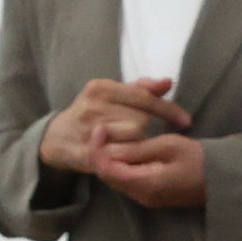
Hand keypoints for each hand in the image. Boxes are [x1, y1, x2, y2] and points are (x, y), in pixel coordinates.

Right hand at [37, 76, 175, 176]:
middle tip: (136, 135)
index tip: (186, 121)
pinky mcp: (84, 152)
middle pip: (140, 121)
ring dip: (136, 145)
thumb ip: (140, 89)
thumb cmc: (91, 113)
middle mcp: (93, 106)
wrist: (56, 137)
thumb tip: (168, 81)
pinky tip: (129, 159)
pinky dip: (126, 158)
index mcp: (100, 88)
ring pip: (132, 139)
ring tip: (127, 145)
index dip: (167, 110)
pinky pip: (117, 157)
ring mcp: (87, 130)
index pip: (143, 97)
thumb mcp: (111, 95)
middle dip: (144, 129)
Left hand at [86, 123, 210, 212]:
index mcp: (144, 185)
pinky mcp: (150, 194)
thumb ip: (137, 148)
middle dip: (100, 153)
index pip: (107, 170)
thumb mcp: (168, 146)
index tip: (100, 128)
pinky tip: (126, 147)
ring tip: (112, 135)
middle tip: (103, 129)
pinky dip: (120, 163)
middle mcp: (141, 196)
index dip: (98, 148)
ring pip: (115, 178)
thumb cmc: (199, 160)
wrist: (222, 180)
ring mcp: (145, 197)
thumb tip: (109, 146)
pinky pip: (126, 179)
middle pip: (107, 176)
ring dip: (109, 158)